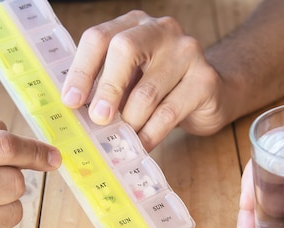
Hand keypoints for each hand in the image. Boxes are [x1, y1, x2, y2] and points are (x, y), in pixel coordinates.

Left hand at [61, 10, 226, 149]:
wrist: (212, 94)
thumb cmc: (162, 88)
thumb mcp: (131, 79)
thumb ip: (106, 86)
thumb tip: (75, 112)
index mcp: (134, 25)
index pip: (99, 37)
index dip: (81, 70)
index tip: (70, 100)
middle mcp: (161, 30)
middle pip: (124, 50)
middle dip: (107, 89)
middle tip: (98, 119)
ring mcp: (186, 52)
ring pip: (147, 91)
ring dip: (130, 121)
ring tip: (123, 139)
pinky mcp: (204, 80)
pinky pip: (169, 113)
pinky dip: (150, 134)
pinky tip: (142, 145)